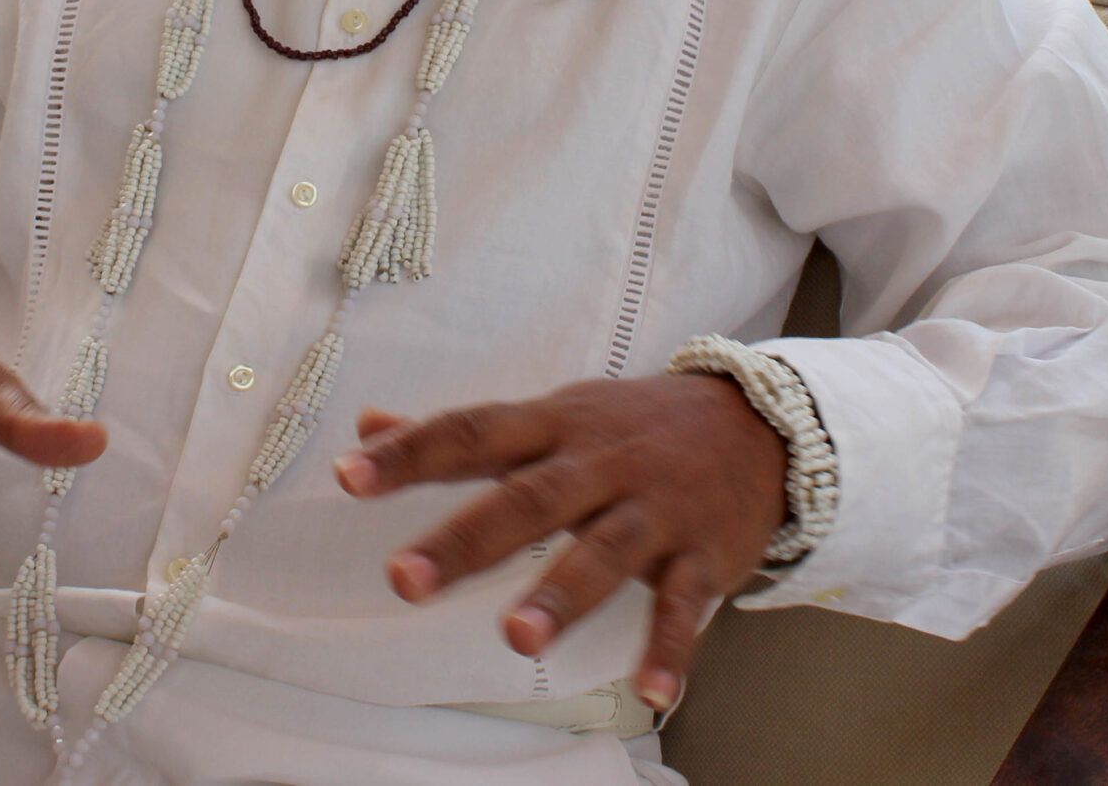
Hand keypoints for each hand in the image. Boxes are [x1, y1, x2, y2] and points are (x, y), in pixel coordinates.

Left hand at [334, 374, 787, 711]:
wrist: (759, 423)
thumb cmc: (630, 427)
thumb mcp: (551, 414)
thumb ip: (463, 431)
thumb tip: (369, 424)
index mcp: (553, 425)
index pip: (470, 432)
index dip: (409, 452)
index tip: (348, 474)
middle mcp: (599, 462)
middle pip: (526, 499)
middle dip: (465, 540)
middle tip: (402, 579)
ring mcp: (653, 508)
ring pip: (602, 551)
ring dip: (560, 595)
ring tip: (516, 638)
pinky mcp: (703, 554)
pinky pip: (685, 606)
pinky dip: (670, 650)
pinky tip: (649, 693)